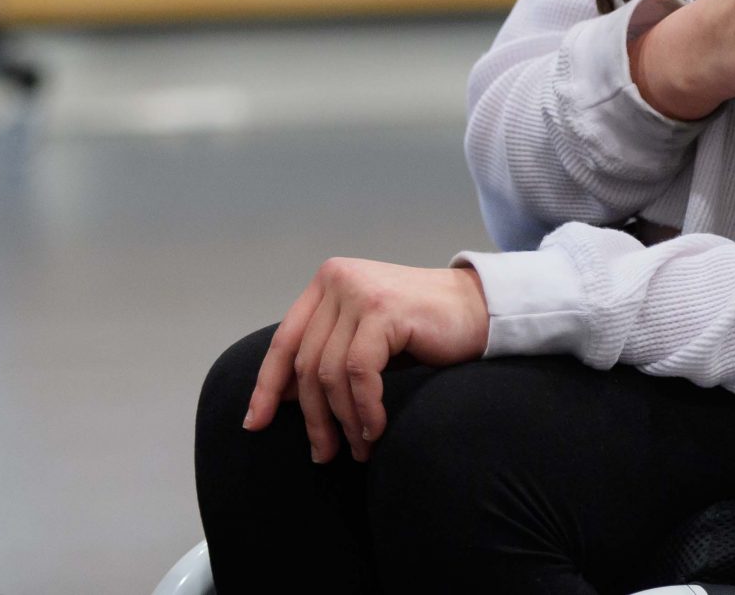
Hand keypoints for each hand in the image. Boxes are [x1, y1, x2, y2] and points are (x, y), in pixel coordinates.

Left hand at [242, 259, 489, 462]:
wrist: (480, 310)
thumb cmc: (422, 329)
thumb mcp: (366, 337)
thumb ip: (328, 353)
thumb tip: (282, 398)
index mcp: (327, 282)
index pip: (284, 341)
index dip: (267, 387)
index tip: (254, 424)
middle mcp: (337, 280)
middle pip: (305, 364)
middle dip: (313, 417)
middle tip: (324, 454)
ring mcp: (359, 292)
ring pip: (329, 373)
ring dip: (342, 420)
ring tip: (360, 448)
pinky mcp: (383, 310)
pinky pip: (358, 373)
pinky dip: (365, 409)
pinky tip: (376, 430)